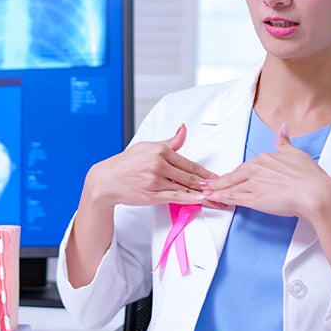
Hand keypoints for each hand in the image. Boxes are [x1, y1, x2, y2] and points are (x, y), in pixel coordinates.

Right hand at [84, 123, 217, 208]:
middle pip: (191, 176)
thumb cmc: (126, 163)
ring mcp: (156, 180)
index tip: (217, 177)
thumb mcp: (147, 147)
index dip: (206, 173)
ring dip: (205, 194)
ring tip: (218, 198)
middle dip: (209, 184)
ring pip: (186, 188)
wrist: (106, 180)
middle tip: (224, 189)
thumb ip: (170, 142)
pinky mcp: (152, 194)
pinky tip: (202, 201)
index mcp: (160, 150)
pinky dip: (191, 200)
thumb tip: (183, 129)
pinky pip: (176, 197)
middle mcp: (159, 164)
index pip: (190, 163)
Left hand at [202, 123, 330, 218]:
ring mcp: (253, 183)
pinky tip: (213, 198)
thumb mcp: (297, 154)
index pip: (246, 167)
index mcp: (266, 158)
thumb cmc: (310, 177)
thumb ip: (285, 142)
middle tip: (206, 183)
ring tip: (204, 192)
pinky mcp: (253, 198)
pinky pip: (233, 197)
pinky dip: (222, 197)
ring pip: (230, 186)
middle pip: (234, 175)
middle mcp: (257, 168)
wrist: (316, 193)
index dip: (235, 173)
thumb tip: (283, 127)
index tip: (227, 176)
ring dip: (216, 189)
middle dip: (219, 180)